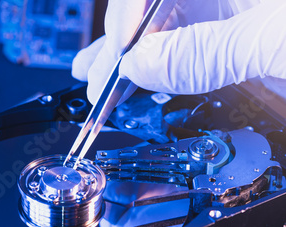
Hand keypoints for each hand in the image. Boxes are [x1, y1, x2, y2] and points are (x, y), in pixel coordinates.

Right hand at [73, 0, 285, 100]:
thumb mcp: (279, 40)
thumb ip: (209, 50)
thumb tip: (140, 65)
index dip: (129, 11)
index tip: (119, 51)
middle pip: (154, 8)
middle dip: (119, 42)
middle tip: (95, 78)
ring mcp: (231, 18)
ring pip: (164, 30)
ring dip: (126, 59)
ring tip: (95, 79)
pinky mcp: (237, 46)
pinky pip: (184, 54)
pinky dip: (154, 72)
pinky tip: (132, 83)